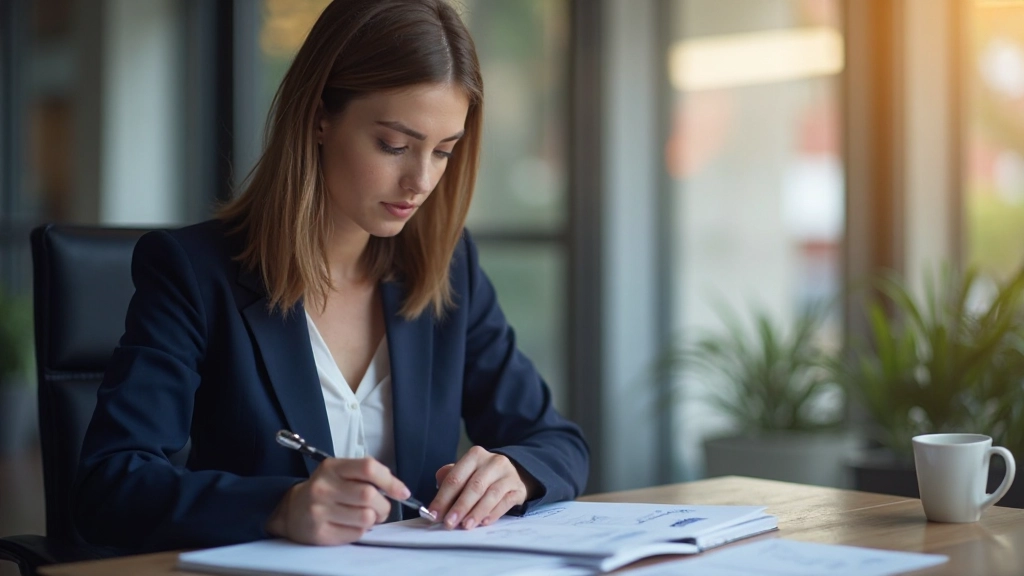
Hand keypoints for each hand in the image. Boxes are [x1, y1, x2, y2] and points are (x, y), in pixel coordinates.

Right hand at [266, 457, 409, 544]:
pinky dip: (360, 530)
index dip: (390, 481)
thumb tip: (398, 489)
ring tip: (365, 516)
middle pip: (369, 495)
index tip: (402, 492)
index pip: (368, 468)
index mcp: (332, 467)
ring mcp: (319, 511)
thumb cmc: (325, 489)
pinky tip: (350, 524)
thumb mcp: (340, 472)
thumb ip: (367, 475)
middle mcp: (323, 487)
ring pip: (366, 517)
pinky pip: (356, 534)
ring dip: (373, 519)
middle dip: (383, 505)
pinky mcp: (320, 533)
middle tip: (381, 509)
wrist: (291, 510)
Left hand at [428, 446, 539, 529]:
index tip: (434, 514)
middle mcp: (492, 462)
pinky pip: (505, 502)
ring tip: (466, 526)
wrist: (514, 473)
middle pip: (474, 486)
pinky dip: (494, 513)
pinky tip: (484, 522)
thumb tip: (435, 505)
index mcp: (474, 456)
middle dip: (460, 507)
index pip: (456, 477)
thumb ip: (450, 483)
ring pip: (491, 494)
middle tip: (449, 523)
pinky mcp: (518, 488)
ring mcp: (508, 474)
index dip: (443, 497)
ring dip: (476, 512)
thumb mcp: (466, 473)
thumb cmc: (482, 476)